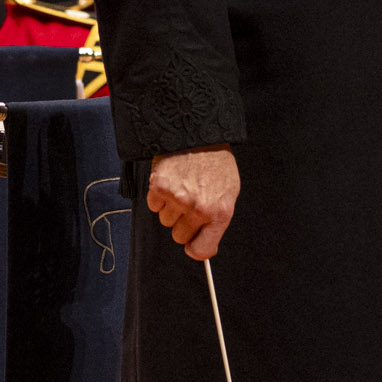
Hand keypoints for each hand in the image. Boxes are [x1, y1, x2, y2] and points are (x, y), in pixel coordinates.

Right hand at [147, 145, 237, 260]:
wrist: (198, 131)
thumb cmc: (216, 162)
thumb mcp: (229, 191)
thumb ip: (217, 220)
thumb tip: (204, 245)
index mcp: (220, 213)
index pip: (202, 249)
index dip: (195, 249)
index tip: (192, 245)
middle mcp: (198, 209)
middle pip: (179, 236)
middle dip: (182, 224)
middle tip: (188, 204)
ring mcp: (177, 199)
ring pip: (165, 221)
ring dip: (170, 209)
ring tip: (181, 187)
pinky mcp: (159, 187)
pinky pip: (153, 206)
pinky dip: (158, 197)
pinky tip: (170, 181)